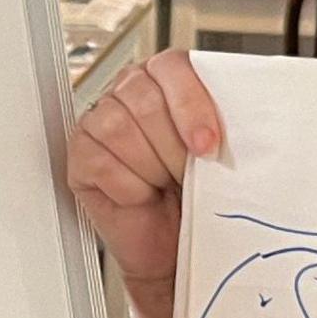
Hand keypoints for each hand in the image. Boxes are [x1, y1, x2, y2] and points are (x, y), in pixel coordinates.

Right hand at [63, 50, 223, 317]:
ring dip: (151, 169)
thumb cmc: (200, 199)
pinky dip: (128, 187)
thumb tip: (235, 122)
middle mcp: (133, 90)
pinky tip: (141, 195)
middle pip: (144, 102)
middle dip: (172, 149)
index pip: (173, 68)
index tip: (207, 145)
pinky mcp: (81, 153)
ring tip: (164, 184)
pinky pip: (100, 161)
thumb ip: (223, 126)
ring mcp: (101, 120)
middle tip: (186, 175)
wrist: (177, 248)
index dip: (191, 108)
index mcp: (170, 77)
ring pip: (120, 130)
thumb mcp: (223, 155)